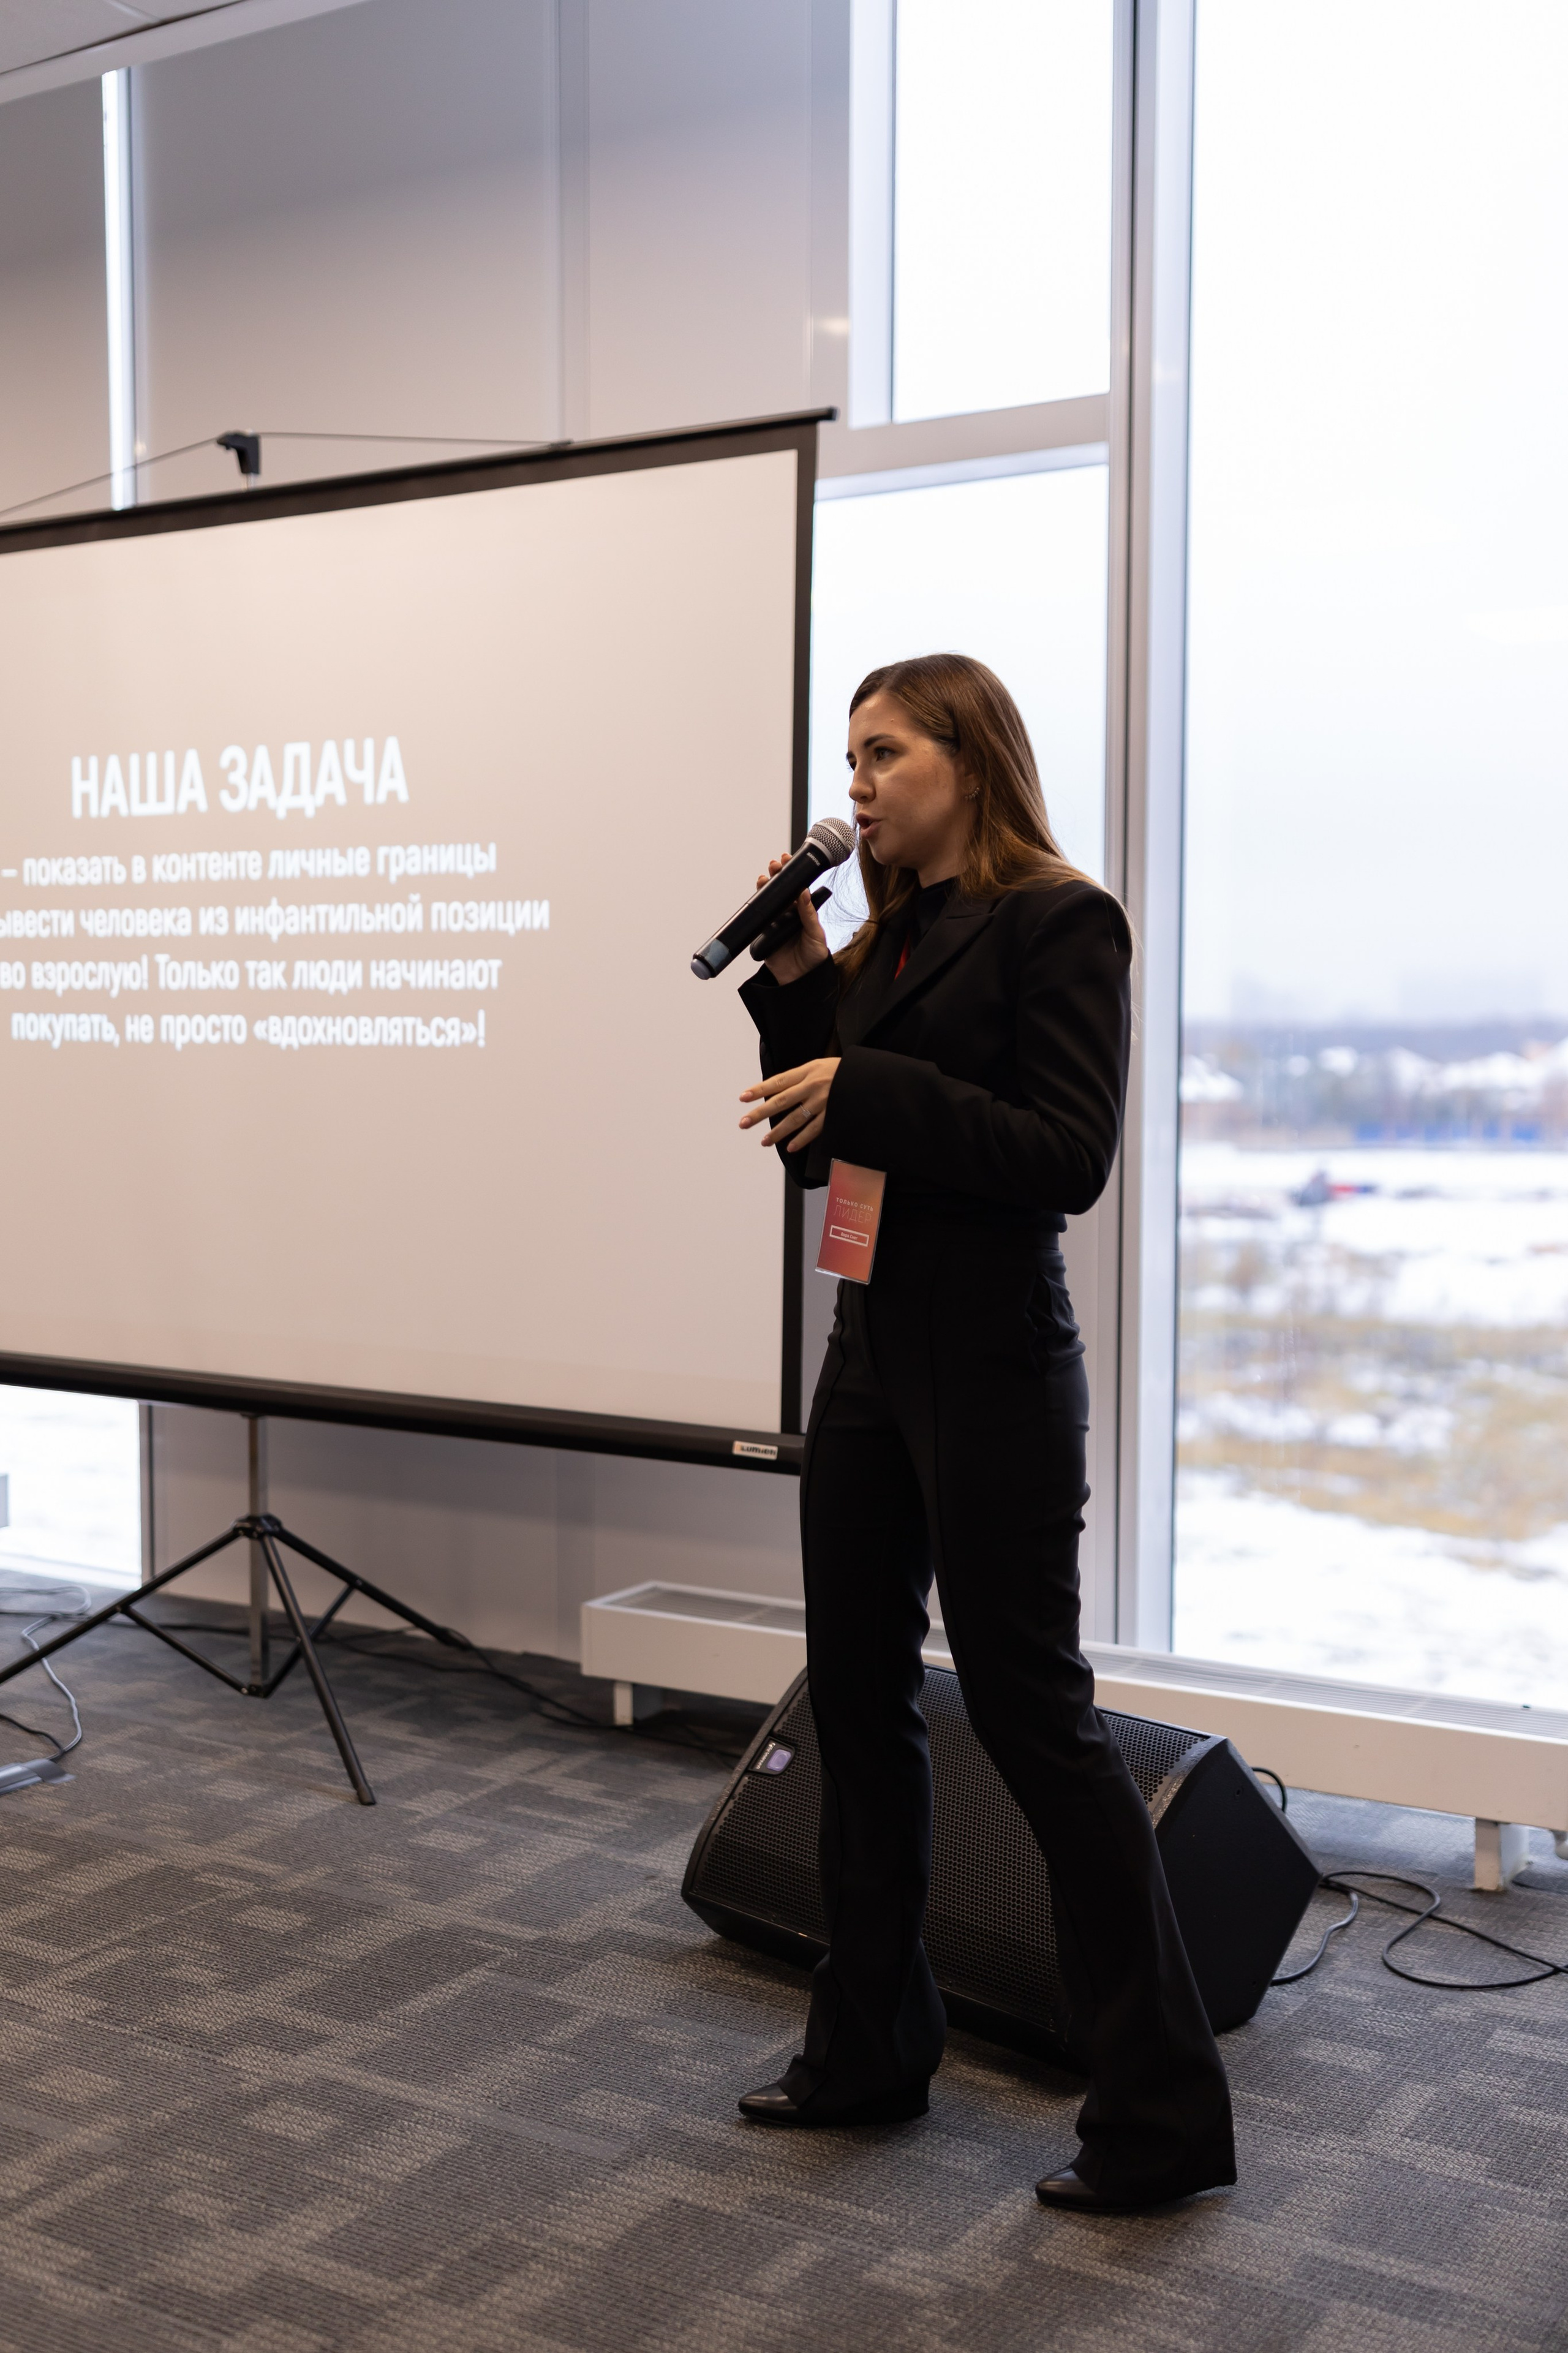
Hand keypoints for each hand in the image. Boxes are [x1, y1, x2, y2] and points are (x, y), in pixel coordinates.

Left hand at [740, 1057, 839, 1153]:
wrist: (868, 1075)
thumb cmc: (841, 1070)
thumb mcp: (819, 1065)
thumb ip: (800, 1077)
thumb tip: (777, 1090)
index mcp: (808, 1071)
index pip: (778, 1082)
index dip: (759, 1090)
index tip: (743, 1098)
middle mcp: (812, 1086)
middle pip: (781, 1101)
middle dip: (760, 1113)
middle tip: (743, 1123)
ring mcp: (823, 1102)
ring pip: (795, 1119)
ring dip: (777, 1132)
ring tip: (764, 1142)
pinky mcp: (833, 1114)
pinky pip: (814, 1129)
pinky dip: (801, 1139)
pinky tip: (790, 1147)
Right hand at [756, 853, 830, 984]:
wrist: (800, 980)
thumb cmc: (814, 957)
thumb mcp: (816, 934)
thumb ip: (809, 914)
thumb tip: (803, 892)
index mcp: (803, 911)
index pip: (797, 887)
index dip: (792, 873)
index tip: (788, 859)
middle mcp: (789, 914)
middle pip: (780, 890)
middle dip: (776, 875)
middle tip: (774, 865)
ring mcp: (775, 922)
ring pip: (768, 900)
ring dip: (765, 887)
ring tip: (763, 877)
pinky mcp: (764, 933)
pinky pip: (758, 918)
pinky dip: (756, 906)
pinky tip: (756, 895)